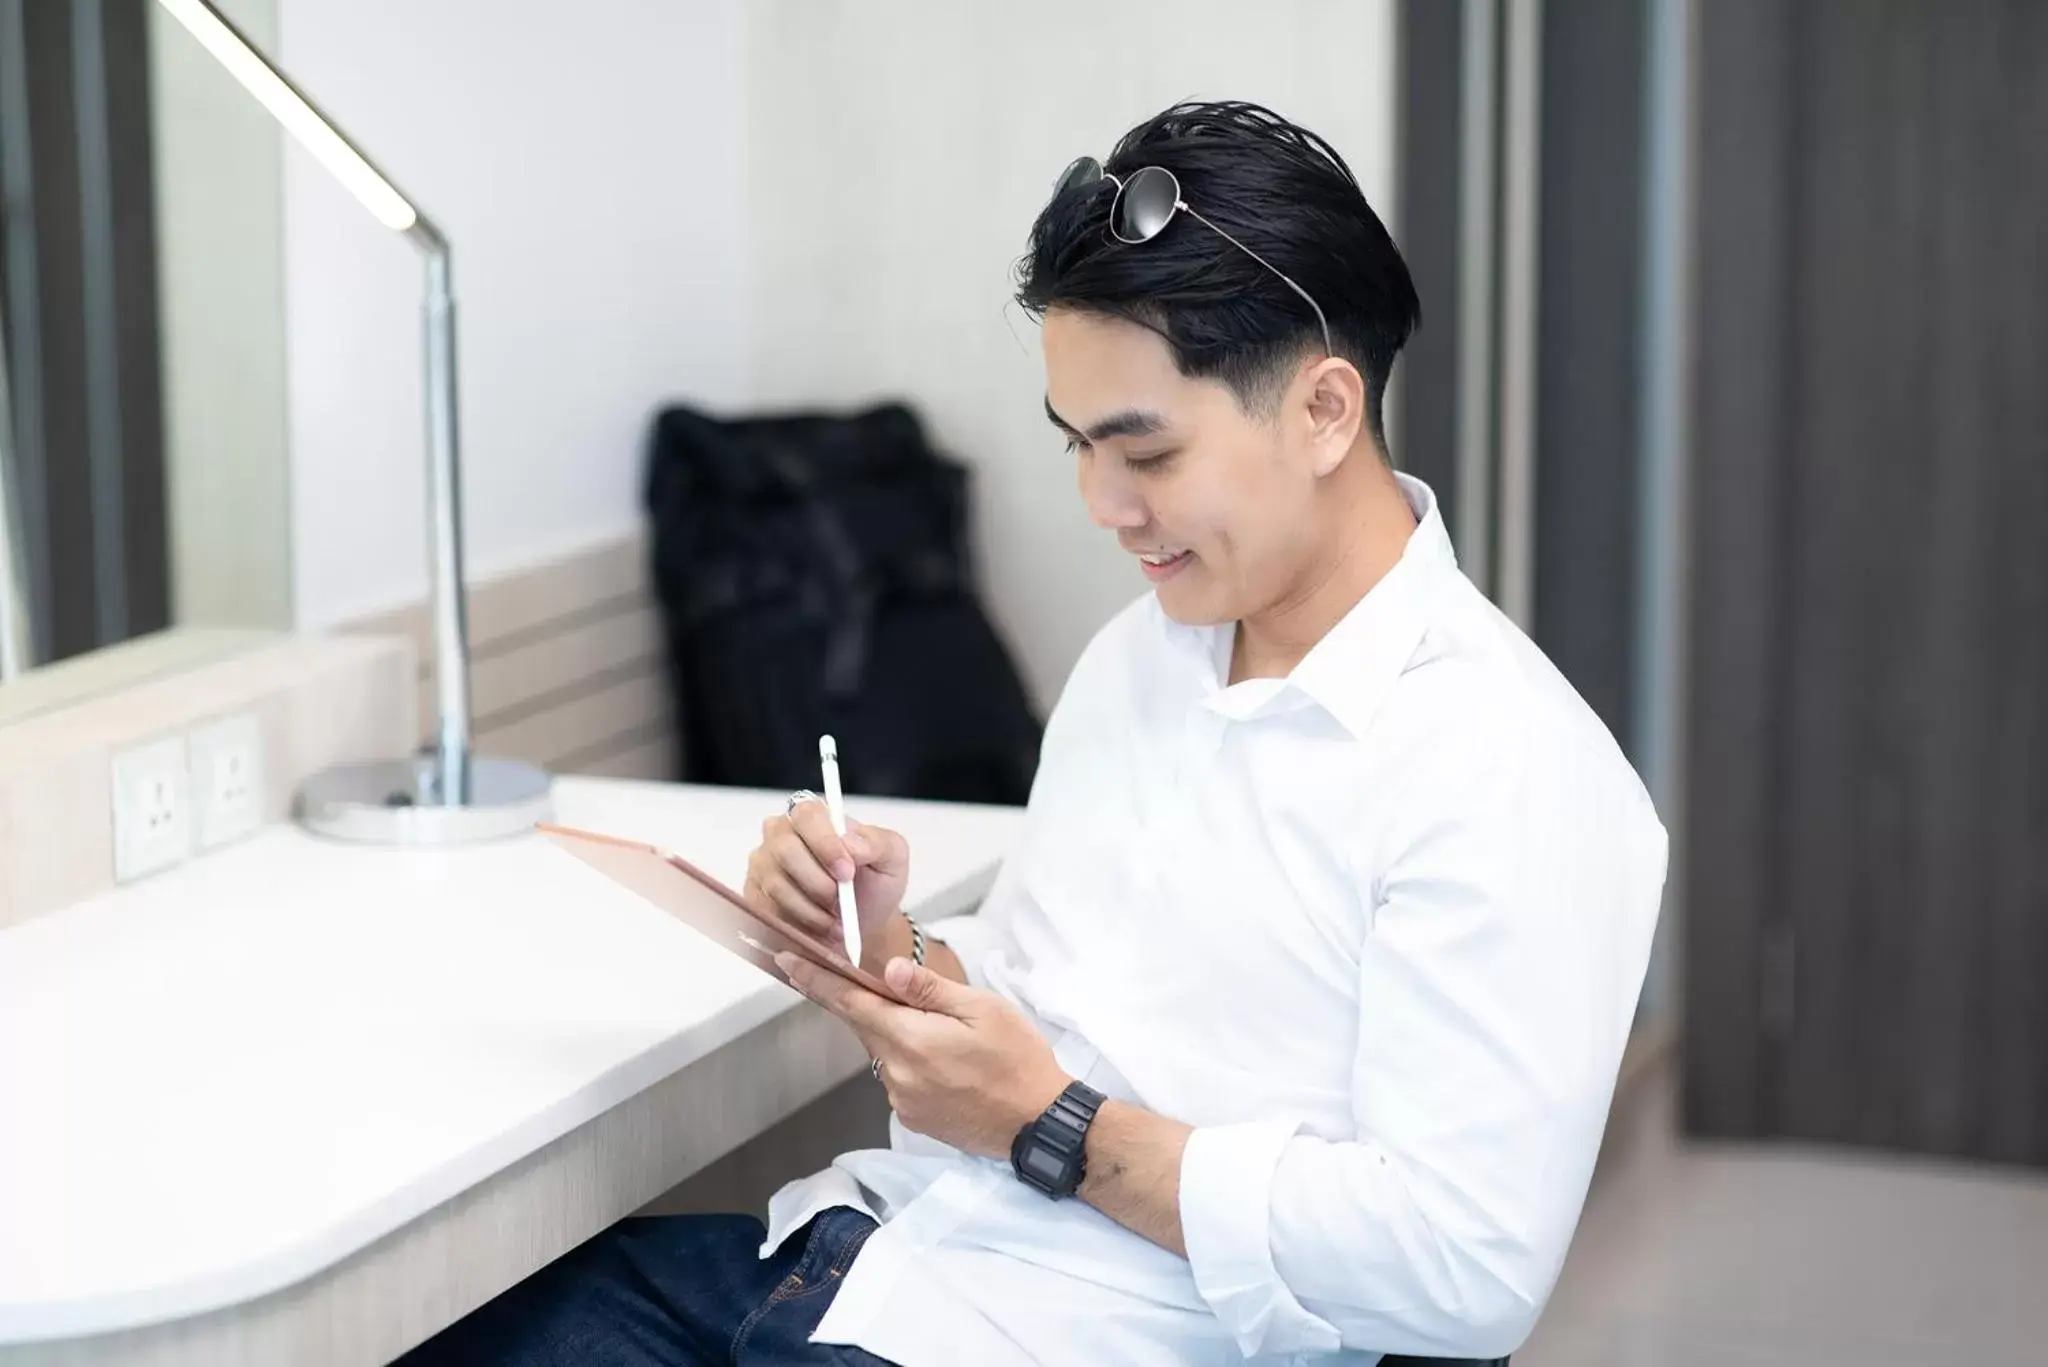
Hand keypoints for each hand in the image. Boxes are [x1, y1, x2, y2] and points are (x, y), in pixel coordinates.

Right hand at [744, 803, 908, 960]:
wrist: (862, 925)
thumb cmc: (874, 885)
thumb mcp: (892, 859)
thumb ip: (877, 843)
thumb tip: (851, 842)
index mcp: (815, 817)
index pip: (808, 815)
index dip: (825, 844)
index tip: (847, 872)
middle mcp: (781, 834)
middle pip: (784, 849)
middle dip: (817, 882)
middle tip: (841, 905)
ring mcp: (763, 865)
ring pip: (776, 885)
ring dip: (810, 911)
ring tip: (836, 925)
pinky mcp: (754, 897)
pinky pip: (766, 911)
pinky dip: (796, 926)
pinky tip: (817, 931)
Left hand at [778, 953, 1070, 1159]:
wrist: (1039, 1124)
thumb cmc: (1018, 1058)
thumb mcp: (984, 1010)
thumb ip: (931, 990)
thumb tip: (891, 970)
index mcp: (911, 1039)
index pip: (851, 1003)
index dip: (817, 981)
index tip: (786, 962)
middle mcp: (897, 1073)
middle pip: (867, 1026)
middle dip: (868, 1003)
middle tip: (890, 987)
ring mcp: (903, 1101)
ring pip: (887, 1054)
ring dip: (900, 1036)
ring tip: (949, 1037)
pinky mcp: (914, 1119)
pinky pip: (901, 1080)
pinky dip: (913, 1063)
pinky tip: (950, 1065)